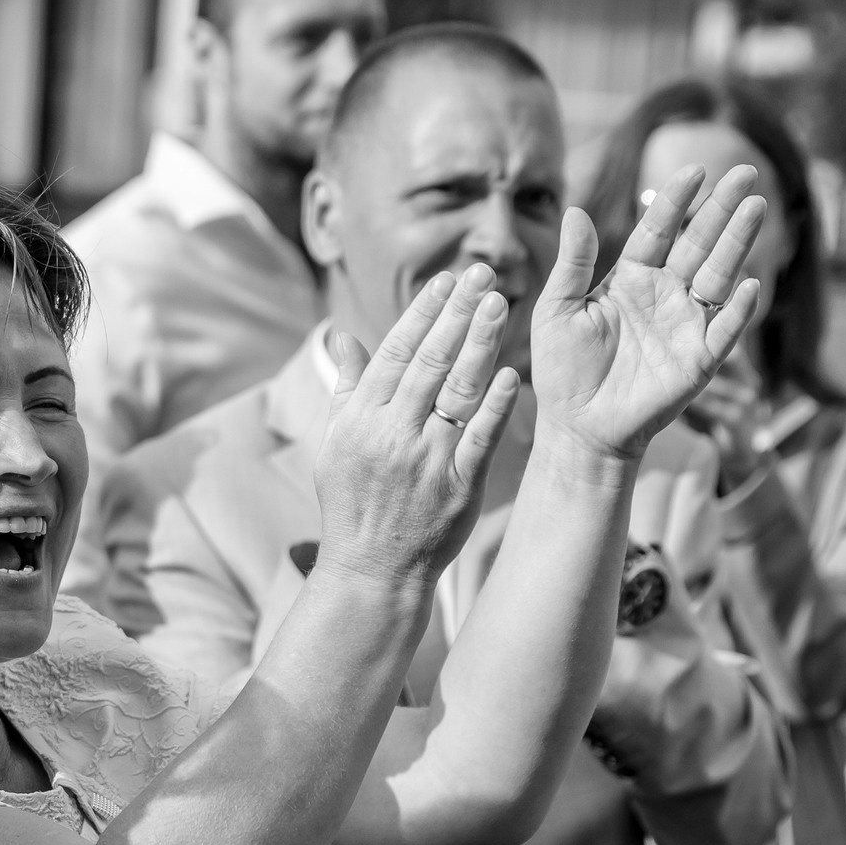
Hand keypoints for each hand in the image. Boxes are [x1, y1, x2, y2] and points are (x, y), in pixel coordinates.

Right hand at [311, 263, 520, 583]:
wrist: (372, 571)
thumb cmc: (352, 504)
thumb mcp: (335, 445)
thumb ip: (346, 388)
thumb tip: (343, 336)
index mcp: (360, 421)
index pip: (393, 353)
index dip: (421, 314)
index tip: (445, 280)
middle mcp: (392, 434)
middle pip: (430, 362)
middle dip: (457, 314)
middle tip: (482, 273)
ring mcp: (427, 460)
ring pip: (458, 391)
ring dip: (481, 344)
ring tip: (501, 305)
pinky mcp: (458, 486)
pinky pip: (481, 437)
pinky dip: (496, 405)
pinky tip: (510, 373)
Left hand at [532, 163, 767, 460]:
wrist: (576, 427)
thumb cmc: (563, 370)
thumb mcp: (557, 310)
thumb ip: (572, 264)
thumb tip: (573, 210)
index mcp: (632, 278)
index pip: (658, 230)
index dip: (676, 202)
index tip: (694, 170)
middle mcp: (666, 294)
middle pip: (699, 243)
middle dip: (722, 208)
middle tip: (746, 172)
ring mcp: (686, 325)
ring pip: (718, 275)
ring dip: (738, 243)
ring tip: (756, 207)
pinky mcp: (698, 361)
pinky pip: (723, 331)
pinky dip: (737, 311)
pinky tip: (747, 285)